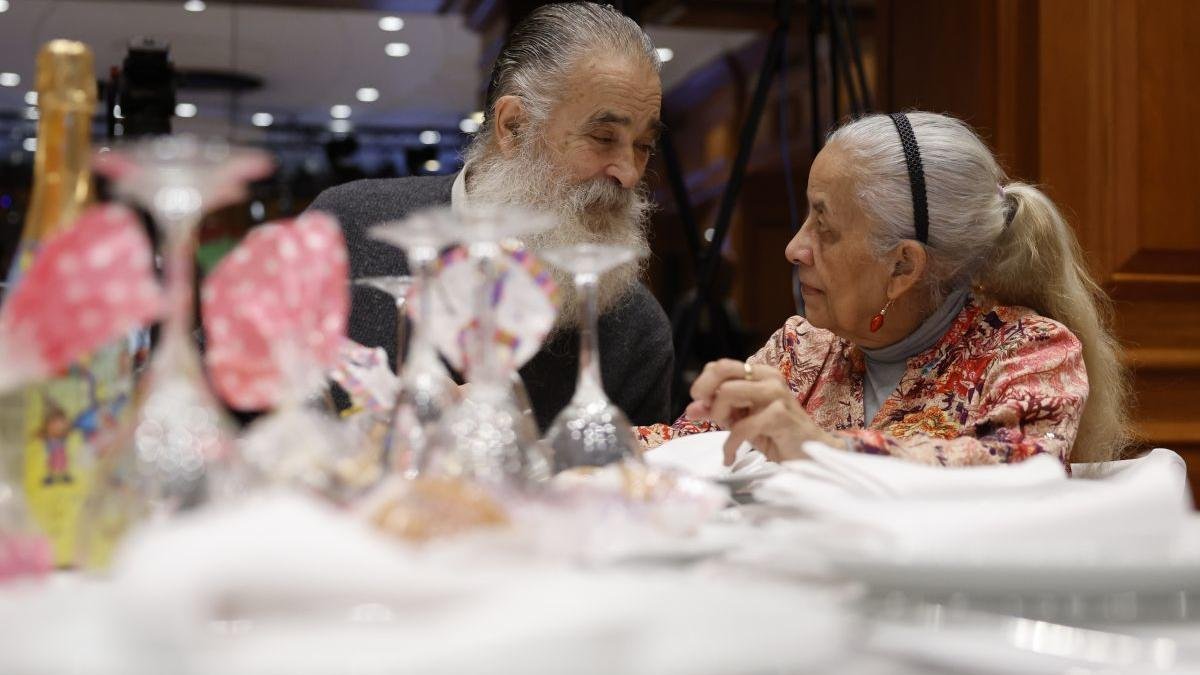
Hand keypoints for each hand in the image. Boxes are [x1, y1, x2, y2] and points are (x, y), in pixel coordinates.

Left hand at [684, 359, 841, 464]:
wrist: (809, 454)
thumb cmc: (775, 435)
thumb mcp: (741, 421)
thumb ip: (718, 411)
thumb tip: (691, 409)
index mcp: (759, 374)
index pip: (721, 365)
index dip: (704, 383)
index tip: (700, 404)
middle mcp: (768, 378)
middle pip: (723, 370)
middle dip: (706, 392)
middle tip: (707, 415)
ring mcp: (776, 394)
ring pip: (729, 392)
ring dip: (718, 415)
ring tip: (725, 435)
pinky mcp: (780, 415)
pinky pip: (741, 426)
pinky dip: (730, 445)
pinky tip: (730, 456)